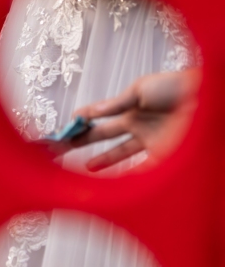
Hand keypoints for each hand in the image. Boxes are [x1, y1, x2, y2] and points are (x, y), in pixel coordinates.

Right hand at [62, 69, 200, 171]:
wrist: (205, 98)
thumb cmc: (175, 87)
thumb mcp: (139, 90)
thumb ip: (114, 104)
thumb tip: (89, 113)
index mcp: (130, 108)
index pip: (99, 117)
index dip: (82, 121)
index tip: (66, 126)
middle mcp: (137, 125)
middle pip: (104, 136)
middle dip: (81, 141)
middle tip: (61, 148)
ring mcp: (149, 140)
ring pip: (121, 153)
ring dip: (103, 160)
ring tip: (86, 167)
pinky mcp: (162, 153)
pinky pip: (141, 167)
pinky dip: (127, 174)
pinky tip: (115, 180)